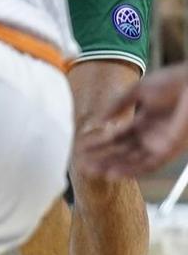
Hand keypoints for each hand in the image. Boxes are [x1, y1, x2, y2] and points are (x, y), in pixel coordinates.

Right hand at [73, 65, 187, 178]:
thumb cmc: (173, 82)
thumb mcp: (138, 90)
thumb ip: (118, 105)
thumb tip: (100, 120)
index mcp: (144, 120)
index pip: (118, 136)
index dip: (100, 142)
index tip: (82, 147)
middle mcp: (152, 134)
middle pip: (123, 151)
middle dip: (103, 158)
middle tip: (83, 164)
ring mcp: (161, 142)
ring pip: (134, 161)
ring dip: (114, 167)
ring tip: (94, 171)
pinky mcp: (170, 148)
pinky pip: (149, 165)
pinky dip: (131, 170)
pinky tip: (115, 172)